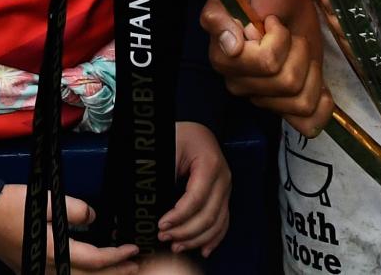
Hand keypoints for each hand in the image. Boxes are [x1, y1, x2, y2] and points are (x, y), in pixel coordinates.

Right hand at [0, 186, 135, 268]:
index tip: (133, 249)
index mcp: (55, 253)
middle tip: (136, 265)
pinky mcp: (30, 270)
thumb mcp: (50, 200)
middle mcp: (49, 269)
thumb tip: (93, 219)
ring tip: (118, 270)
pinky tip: (88, 270)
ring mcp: (38, 272)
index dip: (117, 257)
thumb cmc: (13, 205)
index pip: (96, 261)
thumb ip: (77, 210)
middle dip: (115, 273)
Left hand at [158, 120, 232, 253]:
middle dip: (185, 231)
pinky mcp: (224, 196)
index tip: (161, 225)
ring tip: (176, 246)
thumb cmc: (181, 136)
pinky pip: (224, 221)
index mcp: (210, 164)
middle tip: (164, 238)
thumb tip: (153, 201)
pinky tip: (202, 250)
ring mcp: (226, 189)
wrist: (195, 131)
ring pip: (217, 223)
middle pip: (208, 215)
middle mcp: (223, 178)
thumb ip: (166, 172)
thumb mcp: (169, 147)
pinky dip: (214, 238)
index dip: (179, 216)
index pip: (196, 198)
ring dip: (196, 239)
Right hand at [201, 0, 332, 135]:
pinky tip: (320, 86)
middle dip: (298, 49)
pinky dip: (321, 108)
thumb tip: (230, 46)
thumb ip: (220, 13)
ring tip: (299, 49)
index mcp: (224, 58)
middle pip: (287, 82)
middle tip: (288, 32)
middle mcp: (240, 84)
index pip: (267, 63)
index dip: (278, 39)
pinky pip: (307, 124)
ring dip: (310, 69)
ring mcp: (264, 98)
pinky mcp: (287, 106)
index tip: (272, 20)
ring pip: (300, 101)